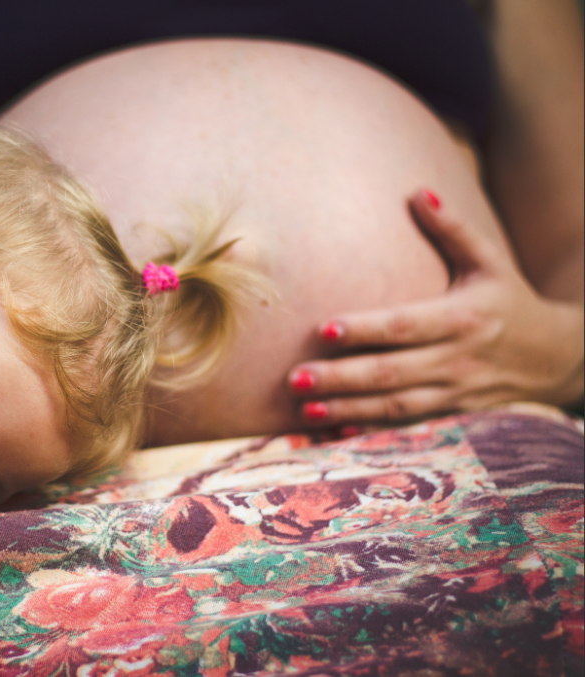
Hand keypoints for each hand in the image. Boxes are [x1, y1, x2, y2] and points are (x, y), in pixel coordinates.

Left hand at [287, 189, 584, 425]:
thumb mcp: (490, 263)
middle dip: (341, 378)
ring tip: (303, 410)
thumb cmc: (510, 301)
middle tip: (295, 378)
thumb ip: (453, 231)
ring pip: (395, 407)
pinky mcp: (452, 417)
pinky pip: (407, 429)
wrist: (559, 358)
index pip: (404, 326)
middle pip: (392, 373)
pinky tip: (334, 435)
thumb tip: (418, 192)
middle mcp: (458, 360)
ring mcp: (455, 394)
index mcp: (463, 319)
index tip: (323, 329)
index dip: (364, 329)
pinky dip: (371, 434)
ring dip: (347, 411)